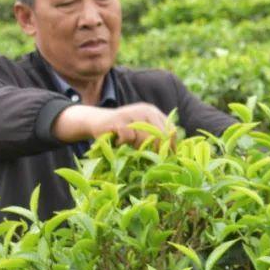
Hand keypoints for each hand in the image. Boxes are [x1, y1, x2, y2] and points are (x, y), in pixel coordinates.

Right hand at [54, 103, 175, 149]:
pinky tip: (118, 142)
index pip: (170, 129)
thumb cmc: (122, 129)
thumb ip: (155, 136)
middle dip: (156, 150)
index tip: (169, 158)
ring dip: (138, 147)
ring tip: (130, 147)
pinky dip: (124, 143)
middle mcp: (144, 110)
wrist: (96, 120)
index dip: (170, 145)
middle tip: (150, 159)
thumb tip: (173, 154)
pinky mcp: (119, 120)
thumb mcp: (141, 130)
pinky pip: (129, 137)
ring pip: (145, 138)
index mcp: (153, 111)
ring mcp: (132, 113)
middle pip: (160, 135)